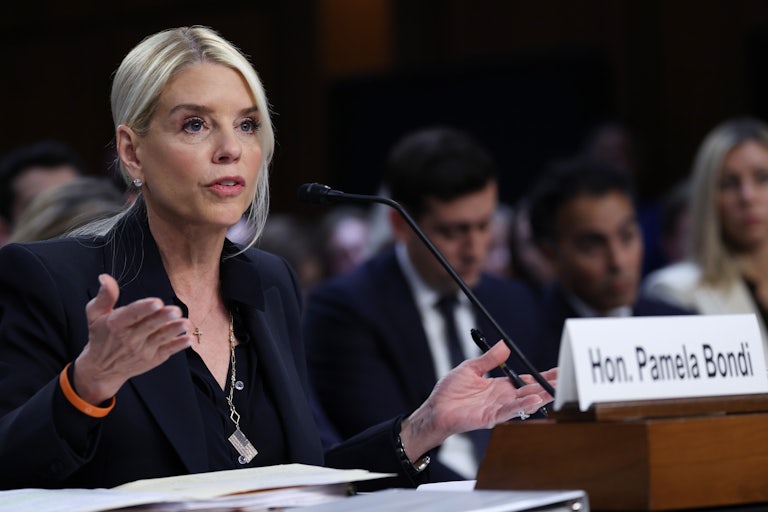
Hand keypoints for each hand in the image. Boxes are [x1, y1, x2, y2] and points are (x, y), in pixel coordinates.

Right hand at [73, 274, 194, 403]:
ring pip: (161, 338)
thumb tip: (105, 277)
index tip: (157, 302)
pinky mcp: (153, 358)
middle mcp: (129, 338)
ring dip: (174, 330)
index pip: (131, 314)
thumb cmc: (101, 337)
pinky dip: (179, 345)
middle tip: (176, 310)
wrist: (102, 369)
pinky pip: (168, 350)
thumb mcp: (95, 315)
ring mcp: (142, 350)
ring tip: (186, 323)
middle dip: (163, 317)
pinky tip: (189, 339)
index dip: (144, 308)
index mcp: (116, 324)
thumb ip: (104, 296)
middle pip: (149, 326)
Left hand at [399, 340, 556, 460]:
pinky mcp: (491, 417)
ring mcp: (498, 408)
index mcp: (499, 386)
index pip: (526, 380)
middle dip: (548, 386)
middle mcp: (503, 397)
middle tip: (567, 381)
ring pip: (525, 402)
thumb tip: (504, 345)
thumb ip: (488, 359)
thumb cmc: (449, 391)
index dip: (542, 376)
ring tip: (556, 390)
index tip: (558, 371)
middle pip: (531, 391)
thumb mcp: (470, 368)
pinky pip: (510, 411)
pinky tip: (535, 400)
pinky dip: (523, 405)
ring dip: (541, 396)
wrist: (435, 409)